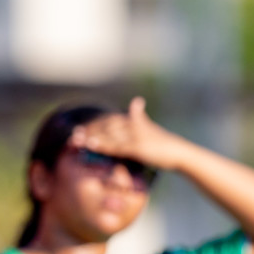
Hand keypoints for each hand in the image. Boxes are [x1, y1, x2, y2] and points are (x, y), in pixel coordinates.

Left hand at [71, 97, 187, 171]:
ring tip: (77, 138)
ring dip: (92, 136)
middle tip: (74, 134)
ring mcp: (137, 136)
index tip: (81, 128)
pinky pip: (117, 146)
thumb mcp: (149, 128)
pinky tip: (92, 145)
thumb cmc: (163, 143)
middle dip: (90, 130)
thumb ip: (139, 117)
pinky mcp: (139, 147)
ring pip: (110, 134)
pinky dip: (103, 145)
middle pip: (107, 125)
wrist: (179, 153)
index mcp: (135, 121)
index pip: (110, 120)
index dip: (95, 124)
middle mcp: (134, 125)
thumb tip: (136, 101)